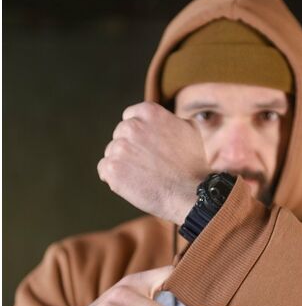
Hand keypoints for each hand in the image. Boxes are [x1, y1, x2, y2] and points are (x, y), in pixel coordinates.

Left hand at [97, 102, 209, 224]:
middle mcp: (131, 126)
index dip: (139, 134)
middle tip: (149, 164)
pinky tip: (133, 184)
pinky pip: (104, 170)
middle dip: (130, 148)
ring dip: (123, 163)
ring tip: (144, 176)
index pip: (130, 117)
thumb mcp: (190, 129)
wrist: (190, 193)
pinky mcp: (112, 168)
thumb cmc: (193, 164)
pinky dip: (115, 178)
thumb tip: (165, 119)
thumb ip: (171, 119)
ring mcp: (119, 147)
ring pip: (112, 152)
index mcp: (148, 112)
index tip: (148, 147)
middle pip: (120, 135)